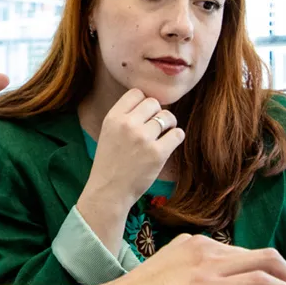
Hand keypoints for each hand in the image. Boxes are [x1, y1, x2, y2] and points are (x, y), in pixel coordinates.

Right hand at [82, 89, 184, 209]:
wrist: (108, 191)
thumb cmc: (110, 163)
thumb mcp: (108, 132)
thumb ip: (124, 117)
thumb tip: (150, 103)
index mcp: (113, 117)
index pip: (136, 93)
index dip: (143, 102)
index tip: (144, 115)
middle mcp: (128, 124)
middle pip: (154, 103)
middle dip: (157, 113)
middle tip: (155, 127)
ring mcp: (143, 138)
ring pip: (167, 117)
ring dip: (169, 124)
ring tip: (163, 135)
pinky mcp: (157, 153)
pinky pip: (177, 134)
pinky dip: (176, 137)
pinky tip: (169, 144)